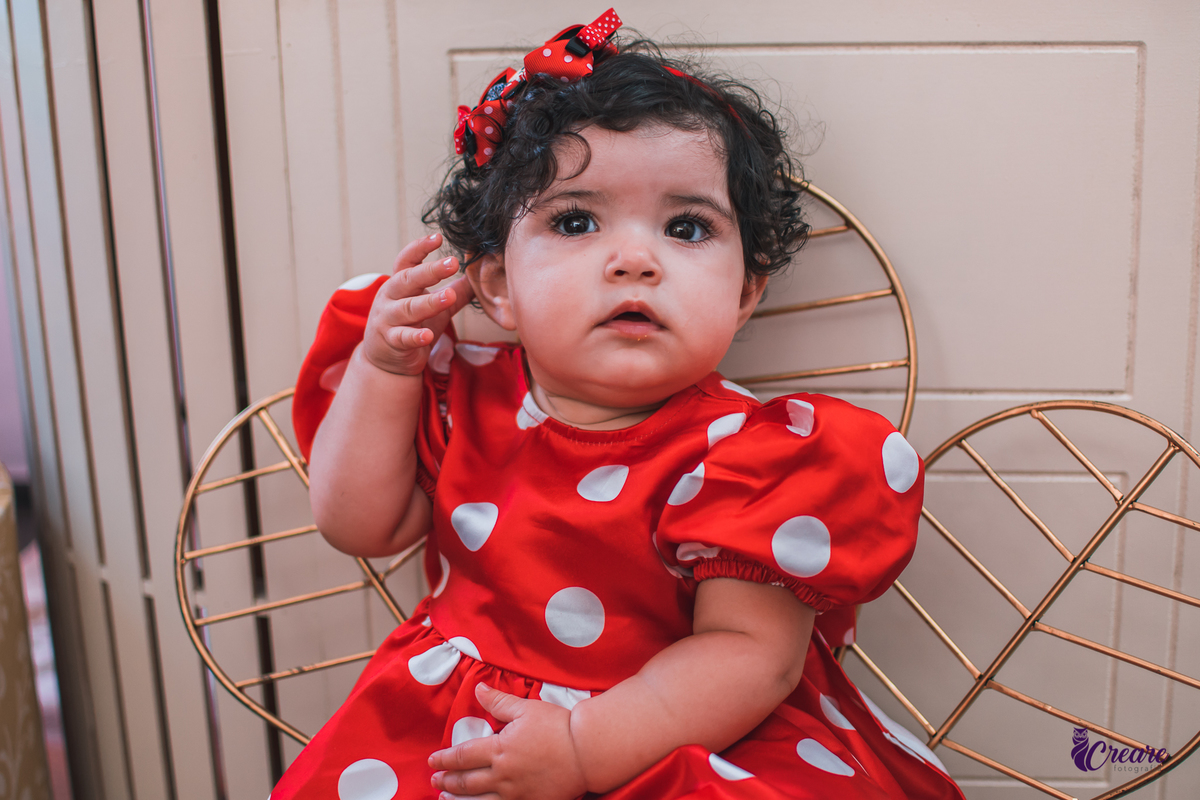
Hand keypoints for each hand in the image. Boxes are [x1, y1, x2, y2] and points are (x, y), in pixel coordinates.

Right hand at [362, 233, 474, 375]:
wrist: (386, 360)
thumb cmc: (412, 326)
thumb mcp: (435, 307)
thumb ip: (456, 291)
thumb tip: (481, 276)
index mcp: (400, 283)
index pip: (407, 260)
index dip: (420, 247)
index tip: (438, 237)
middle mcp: (390, 297)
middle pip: (408, 279)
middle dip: (430, 271)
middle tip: (452, 263)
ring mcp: (388, 319)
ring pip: (408, 308)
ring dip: (428, 302)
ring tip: (449, 297)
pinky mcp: (390, 341)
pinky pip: (403, 337)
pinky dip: (415, 336)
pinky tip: (428, 335)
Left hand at [429, 683, 587, 799]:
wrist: (586, 751)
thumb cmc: (558, 727)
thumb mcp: (526, 708)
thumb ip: (499, 701)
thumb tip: (478, 690)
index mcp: (500, 749)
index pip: (463, 756)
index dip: (445, 758)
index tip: (433, 760)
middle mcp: (503, 774)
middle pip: (466, 782)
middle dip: (447, 782)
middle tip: (434, 781)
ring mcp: (516, 793)